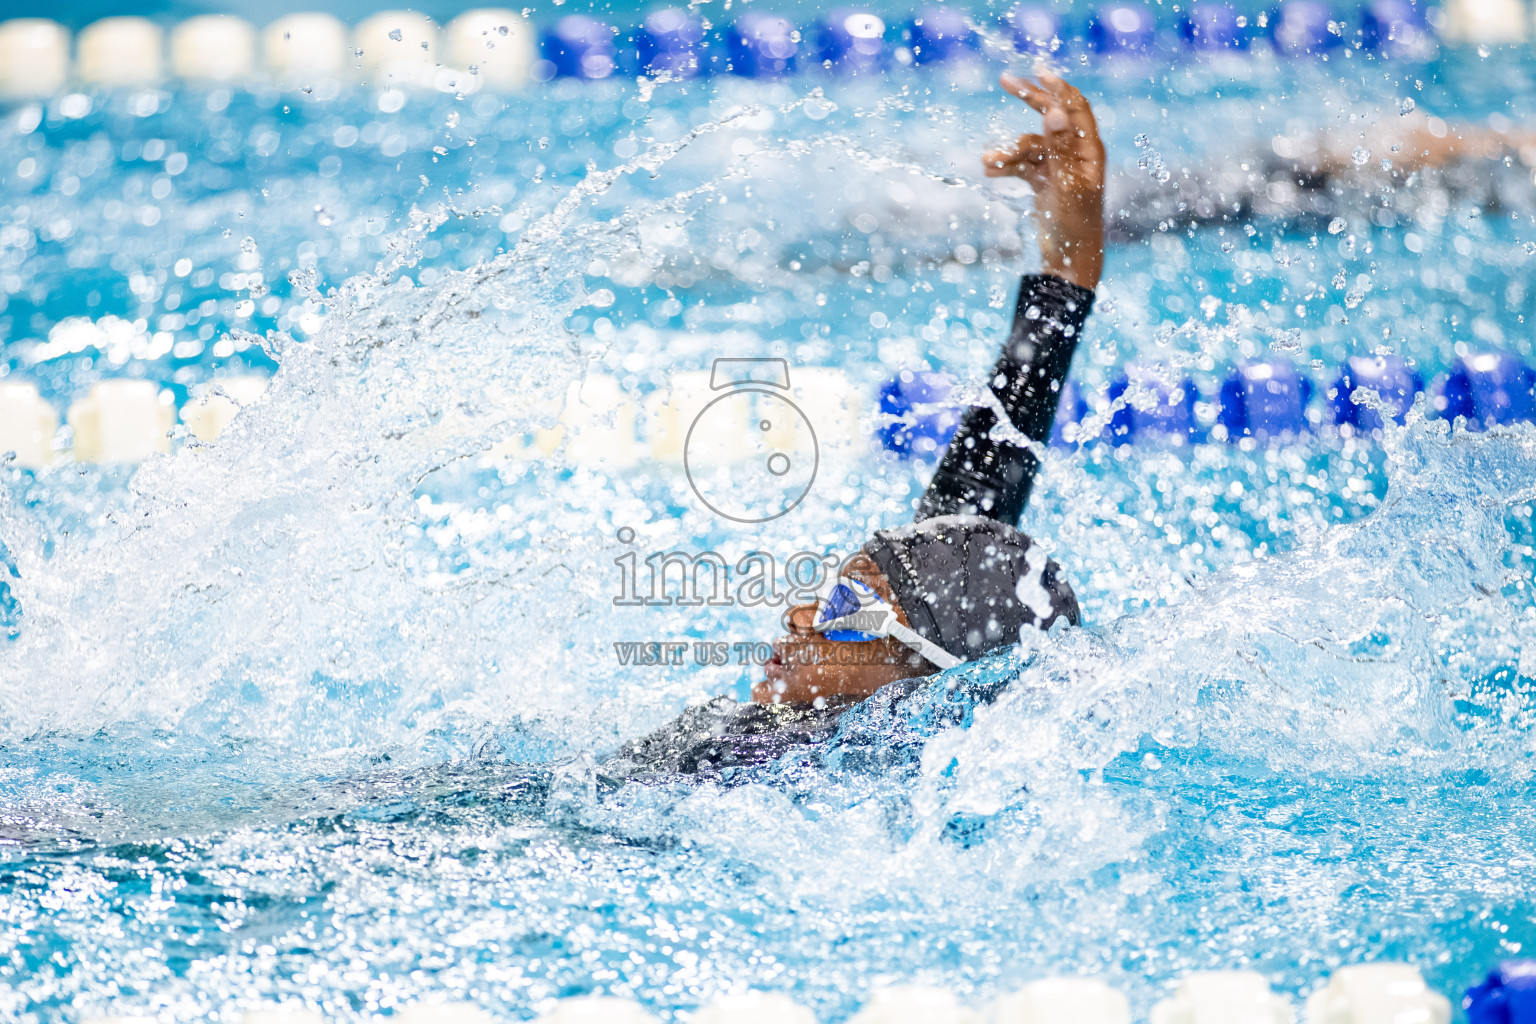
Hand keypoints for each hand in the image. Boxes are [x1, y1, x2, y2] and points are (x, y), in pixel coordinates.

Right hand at [983, 68, 1105, 290]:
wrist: (1069, 262)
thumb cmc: (1076, 226)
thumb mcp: (1066, 185)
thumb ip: (1060, 147)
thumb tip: (1053, 110)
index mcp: (1089, 150)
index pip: (1074, 107)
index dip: (1057, 87)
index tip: (1035, 71)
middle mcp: (1076, 154)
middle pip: (1051, 117)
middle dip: (1028, 100)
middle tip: (1004, 80)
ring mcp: (1059, 168)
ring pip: (1030, 146)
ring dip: (1008, 151)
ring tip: (987, 162)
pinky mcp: (1045, 183)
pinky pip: (1022, 166)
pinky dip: (1007, 167)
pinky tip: (990, 173)